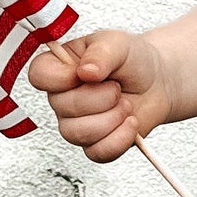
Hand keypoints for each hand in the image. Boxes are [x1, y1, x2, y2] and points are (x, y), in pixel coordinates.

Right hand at [26, 29, 173, 162]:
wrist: (158, 82)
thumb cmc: (132, 60)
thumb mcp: (117, 44)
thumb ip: (100, 53)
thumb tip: (86, 71)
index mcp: (60, 67)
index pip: (38, 75)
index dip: (61, 78)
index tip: (87, 72)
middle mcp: (62, 98)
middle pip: (65, 108)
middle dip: (103, 97)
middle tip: (118, 87)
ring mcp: (75, 124)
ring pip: (79, 133)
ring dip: (113, 117)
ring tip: (126, 104)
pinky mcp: (94, 144)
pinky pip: (97, 152)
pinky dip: (120, 138)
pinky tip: (131, 122)